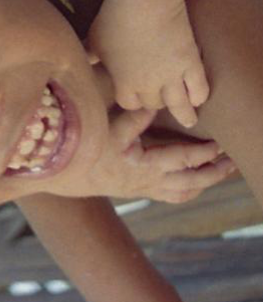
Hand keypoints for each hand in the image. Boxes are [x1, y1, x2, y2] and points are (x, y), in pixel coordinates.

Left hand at [87, 0, 208, 127]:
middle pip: (154, 104)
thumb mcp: (95, 39)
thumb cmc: (114, 20)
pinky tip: (197, 99)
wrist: (145, 3)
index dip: (130, 99)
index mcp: (125, 83)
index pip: (129, 104)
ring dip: (184, 114)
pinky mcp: (192, 65)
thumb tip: (83, 61)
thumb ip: (91, 55)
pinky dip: (198, 96)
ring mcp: (173, 77)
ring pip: (180, 106)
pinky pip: (199, 90)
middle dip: (153, 101)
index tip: (132, 96)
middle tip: (157, 99)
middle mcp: (150, 86)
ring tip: (188, 120)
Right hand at [89, 107, 234, 202]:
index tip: (217, 143)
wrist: (70, 172)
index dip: (202, 152)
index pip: (182, 158)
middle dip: (214, 171)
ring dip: (207, 181)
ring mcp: (148, 187)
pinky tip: (199, 184)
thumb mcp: (109, 128)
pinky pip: (174, 196)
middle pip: (191, 180)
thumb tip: (155, 104)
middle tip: (231, 162)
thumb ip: (134, 117)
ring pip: (186, 190)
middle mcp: (150, 179)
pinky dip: (191, 190)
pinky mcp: (143, 190)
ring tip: (224, 171)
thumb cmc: (88, 145)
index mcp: (145, 163)